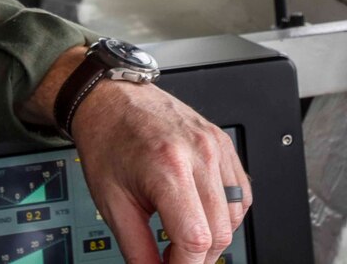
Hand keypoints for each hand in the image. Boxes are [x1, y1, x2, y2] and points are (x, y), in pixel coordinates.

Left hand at [69, 80, 250, 263]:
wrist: (110, 98)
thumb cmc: (107, 139)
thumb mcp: (112, 201)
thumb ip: (136, 248)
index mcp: (168, 167)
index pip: (196, 240)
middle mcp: (199, 154)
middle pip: (220, 233)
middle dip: (197, 258)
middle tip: (171, 258)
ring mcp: (215, 146)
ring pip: (235, 216)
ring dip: (213, 238)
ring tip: (182, 236)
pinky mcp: (223, 143)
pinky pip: (240, 192)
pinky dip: (226, 213)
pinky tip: (202, 213)